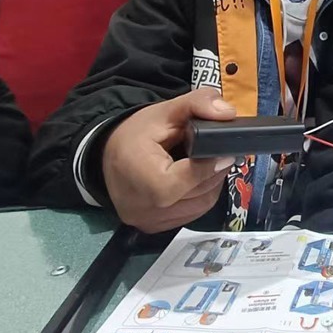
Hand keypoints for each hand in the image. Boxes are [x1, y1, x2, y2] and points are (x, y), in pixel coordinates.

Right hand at [101, 88, 237, 233]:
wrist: (105, 155)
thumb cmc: (136, 133)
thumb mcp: (166, 110)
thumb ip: (198, 104)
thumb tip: (228, 112)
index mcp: (144, 178)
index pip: (190, 177)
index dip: (211, 164)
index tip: (224, 150)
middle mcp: (144, 208)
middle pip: (198, 193)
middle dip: (214, 172)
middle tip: (219, 153)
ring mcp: (148, 222)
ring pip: (199, 206)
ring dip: (210, 185)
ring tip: (208, 165)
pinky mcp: (153, 228)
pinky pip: (189, 214)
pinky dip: (199, 197)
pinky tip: (196, 180)